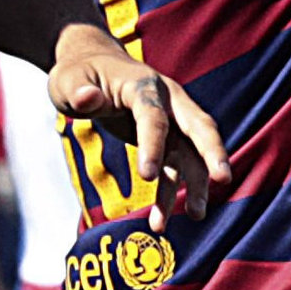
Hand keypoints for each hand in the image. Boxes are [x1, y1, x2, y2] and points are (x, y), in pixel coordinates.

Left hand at [47, 28, 232, 230]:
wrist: (93, 66)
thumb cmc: (78, 73)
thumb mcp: (68, 80)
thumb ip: (77, 91)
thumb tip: (87, 100)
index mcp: (143, 85)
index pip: (153, 117)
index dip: (152, 145)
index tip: (146, 177)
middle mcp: (167, 101)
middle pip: (198, 126)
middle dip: (212, 152)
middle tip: (222, 180)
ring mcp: (171, 121)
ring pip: (191, 154)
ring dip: (195, 184)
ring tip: (196, 216)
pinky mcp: (167, 139)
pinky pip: (175, 168)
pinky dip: (170, 194)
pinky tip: (160, 222)